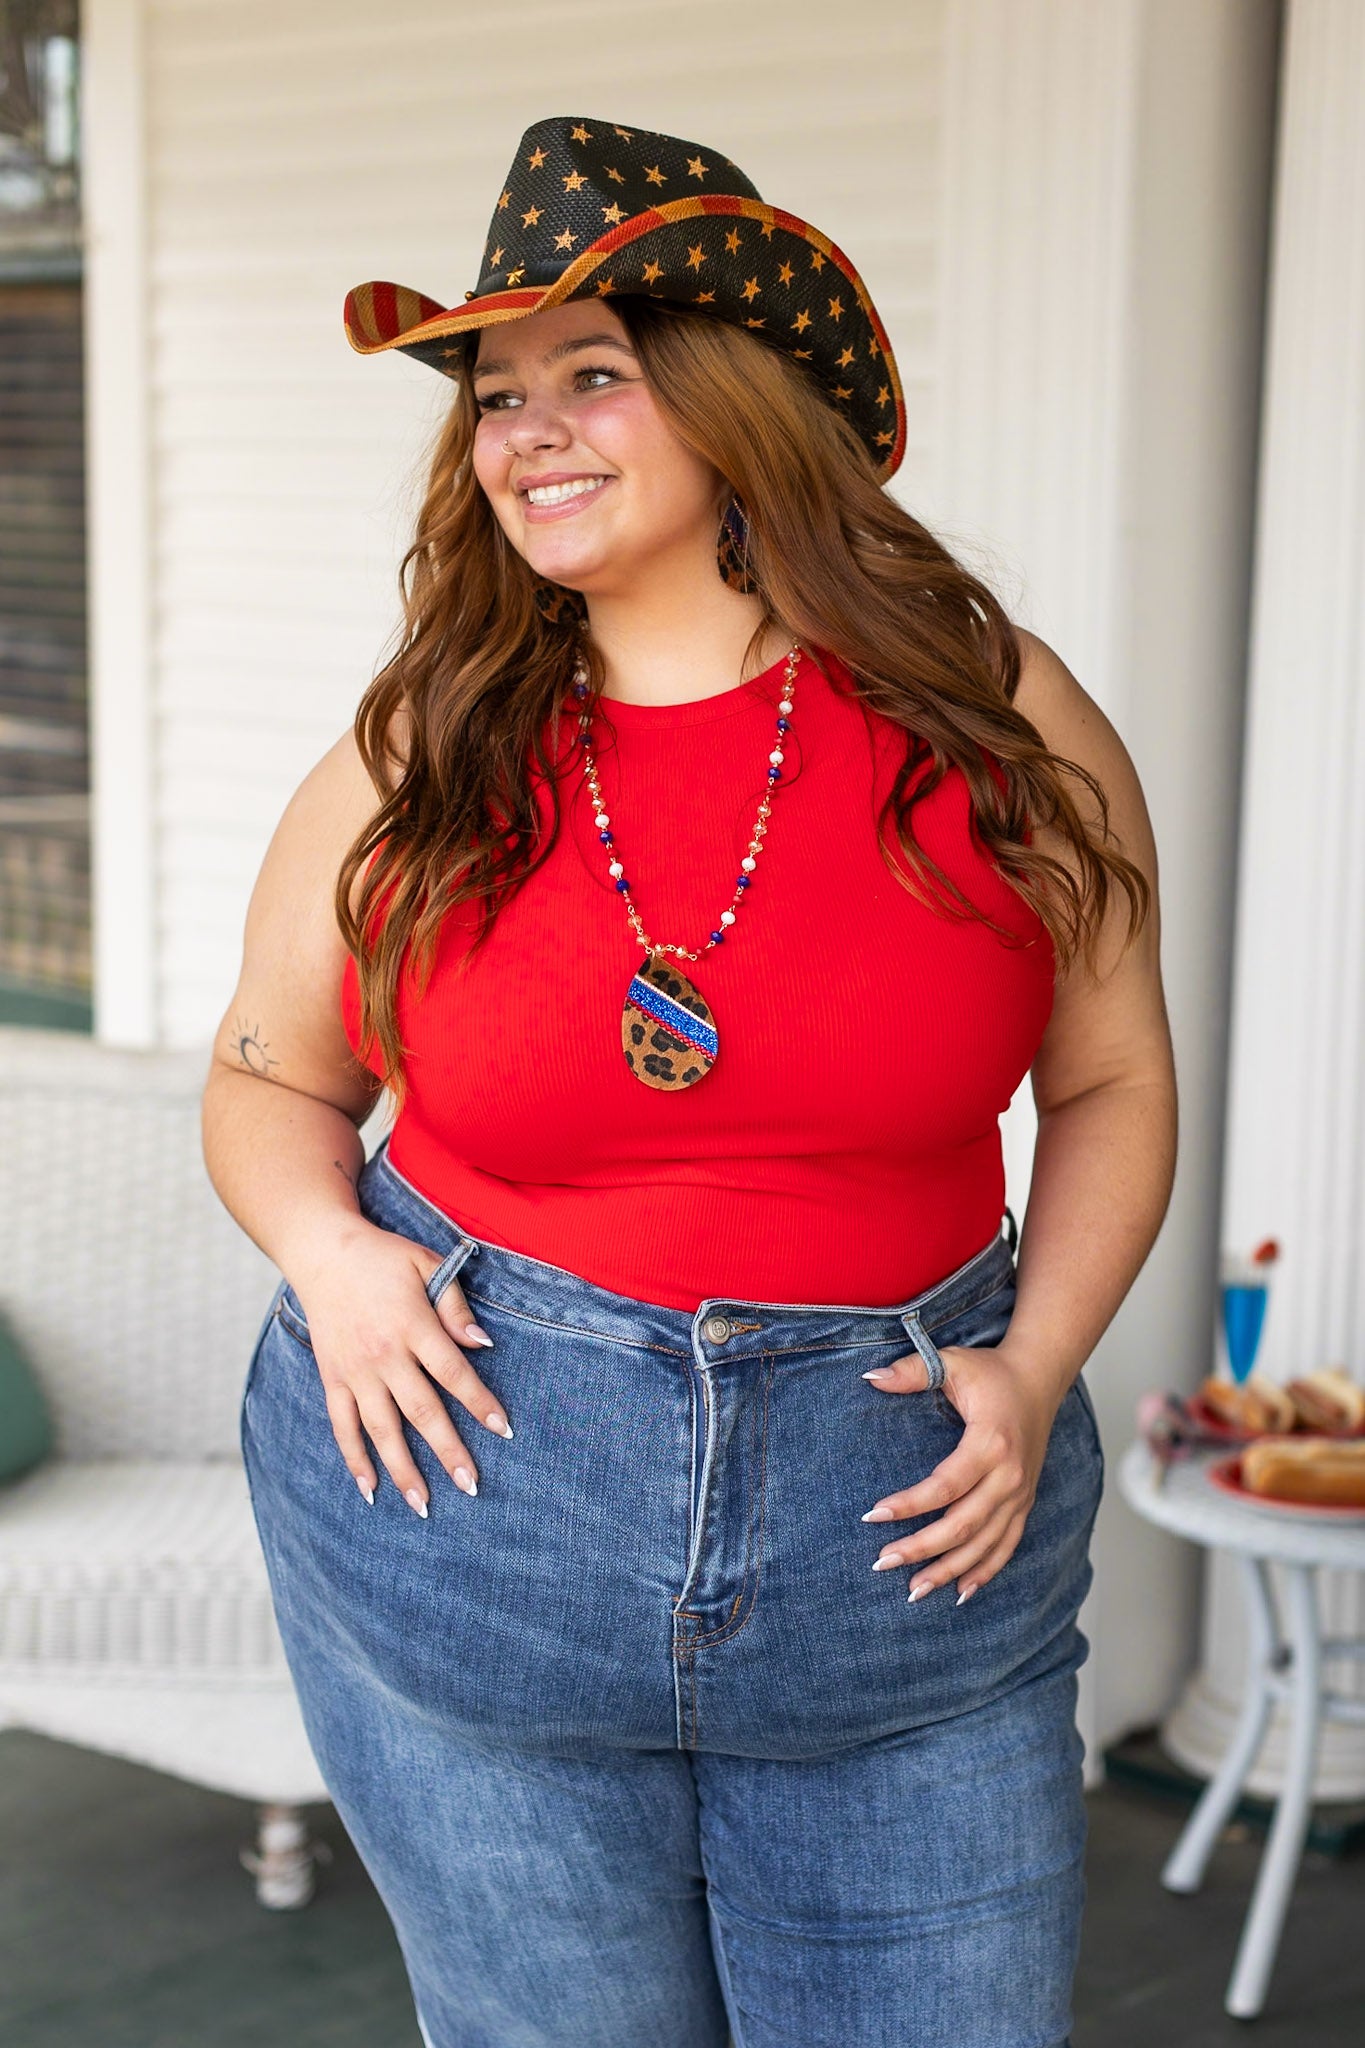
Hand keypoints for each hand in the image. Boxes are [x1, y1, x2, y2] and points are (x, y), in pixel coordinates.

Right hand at [287, 1219, 510, 1515]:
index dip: (480, 1402)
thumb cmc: (383, 1258)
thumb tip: (482, 1344)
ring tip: (423, 1504)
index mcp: (413, 1324)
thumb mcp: (426, 1264)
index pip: (453, 1372)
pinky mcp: (332, 1378)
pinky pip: (343, 1426)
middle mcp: (384, 1354)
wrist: (323, 1252)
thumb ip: (455, 1305)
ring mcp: (355, 1371)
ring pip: (381, 1429)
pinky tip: (369, 1490)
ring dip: (402, 1469)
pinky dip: (355, 1459)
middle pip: (421, 1410)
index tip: (504, 1430)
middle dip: (448, 1451)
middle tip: (471, 1486)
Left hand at [860, 1342, 1062, 1603]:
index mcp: (990, 1443)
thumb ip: (912, 1370)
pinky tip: (961, 1591)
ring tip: (913, 1590)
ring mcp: (1020, 1493)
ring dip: (948, 1569)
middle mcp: (1010, 1476)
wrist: (1039, 1379)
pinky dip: (985, 1571)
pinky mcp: (1025, 1502)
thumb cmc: (992, 1372)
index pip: (945, 1485)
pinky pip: (1007, 1545)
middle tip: (882, 1562)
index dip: (909, 1504)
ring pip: (984, 1544)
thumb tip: (871, 1378)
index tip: (873, 1515)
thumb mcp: (951, 1361)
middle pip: (963, 1524)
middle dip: (922, 1548)